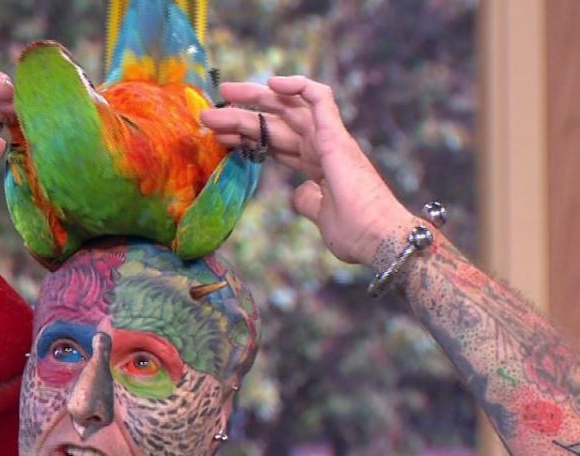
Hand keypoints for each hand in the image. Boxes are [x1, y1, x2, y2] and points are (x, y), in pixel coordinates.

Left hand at [201, 76, 412, 265]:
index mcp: (319, 166)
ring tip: (224, 92)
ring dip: (255, 99)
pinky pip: (320, 98)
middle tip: (211, 111)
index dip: (248, 137)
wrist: (378, 239)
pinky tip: (272, 83)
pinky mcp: (336, 137)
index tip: (220, 137)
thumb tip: (299, 195)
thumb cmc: (355, 234)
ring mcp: (331, 140)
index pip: (277, 143)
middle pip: (277, 123)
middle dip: (244, 114)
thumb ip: (309, 202)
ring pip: (288, 108)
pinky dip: (299, 86)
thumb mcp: (321, 217)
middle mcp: (323, 148)